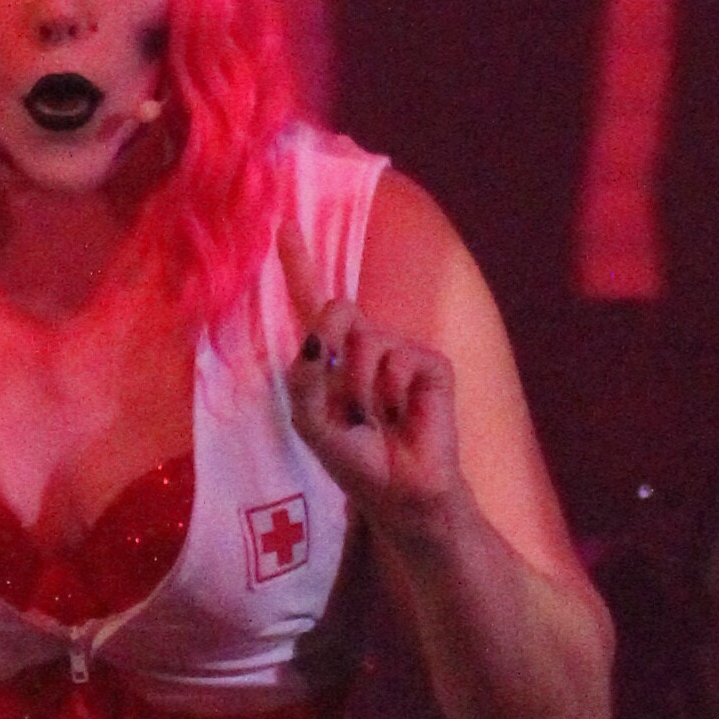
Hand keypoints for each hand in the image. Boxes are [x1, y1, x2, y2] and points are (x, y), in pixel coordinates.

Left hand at [278, 220, 464, 537]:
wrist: (400, 493)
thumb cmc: (355, 461)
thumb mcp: (311, 423)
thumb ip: (303, 379)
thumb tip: (317, 336)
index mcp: (332, 358)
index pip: (312, 302)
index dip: (299, 264)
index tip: (285, 226)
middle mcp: (367, 345)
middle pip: (338, 309)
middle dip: (331, 343)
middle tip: (345, 396)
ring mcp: (402, 352)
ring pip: (367, 340)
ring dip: (362, 388)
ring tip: (376, 419)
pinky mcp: (433, 365)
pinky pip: (400, 359)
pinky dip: (392, 393)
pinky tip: (401, 416)